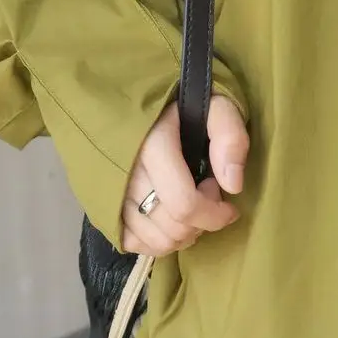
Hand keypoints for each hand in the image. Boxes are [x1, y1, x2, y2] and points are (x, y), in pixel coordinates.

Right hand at [119, 94, 248, 255]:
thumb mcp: (216, 106)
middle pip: (171, 227)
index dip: (214, 214)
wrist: (135, 95)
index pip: (184, 205)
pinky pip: (130, 241)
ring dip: (183, 235)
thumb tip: (233, 185)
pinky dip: (155, 241)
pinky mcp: (104, 202)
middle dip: (202, 222)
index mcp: (152, 146)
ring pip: (153, 240)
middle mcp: (126, 172)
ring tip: (192, 208)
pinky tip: (169, 220)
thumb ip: (230, 136)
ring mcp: (111, 190)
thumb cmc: (183, 104)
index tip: (225, 196)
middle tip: (208, 195)